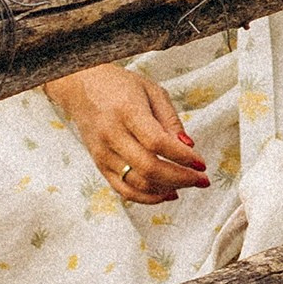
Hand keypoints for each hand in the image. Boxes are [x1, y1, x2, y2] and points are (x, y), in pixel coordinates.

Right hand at [47, 64, 208, 203]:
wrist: (81, 86)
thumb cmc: (120, 86)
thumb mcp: (152, 92)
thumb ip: (170, 120)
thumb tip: (188, 146)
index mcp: (127, 112)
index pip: (157, 143)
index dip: (183, 157)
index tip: (201, 164)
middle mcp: (111, 135)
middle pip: (148, 168)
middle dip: (181, 178)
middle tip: (202, 180)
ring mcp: (102, 153)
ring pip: (137, 184)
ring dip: (167, 189)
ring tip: (187, 184)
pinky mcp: (99, 165)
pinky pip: (123, 190)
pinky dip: (147, 197)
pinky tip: (167, 193)